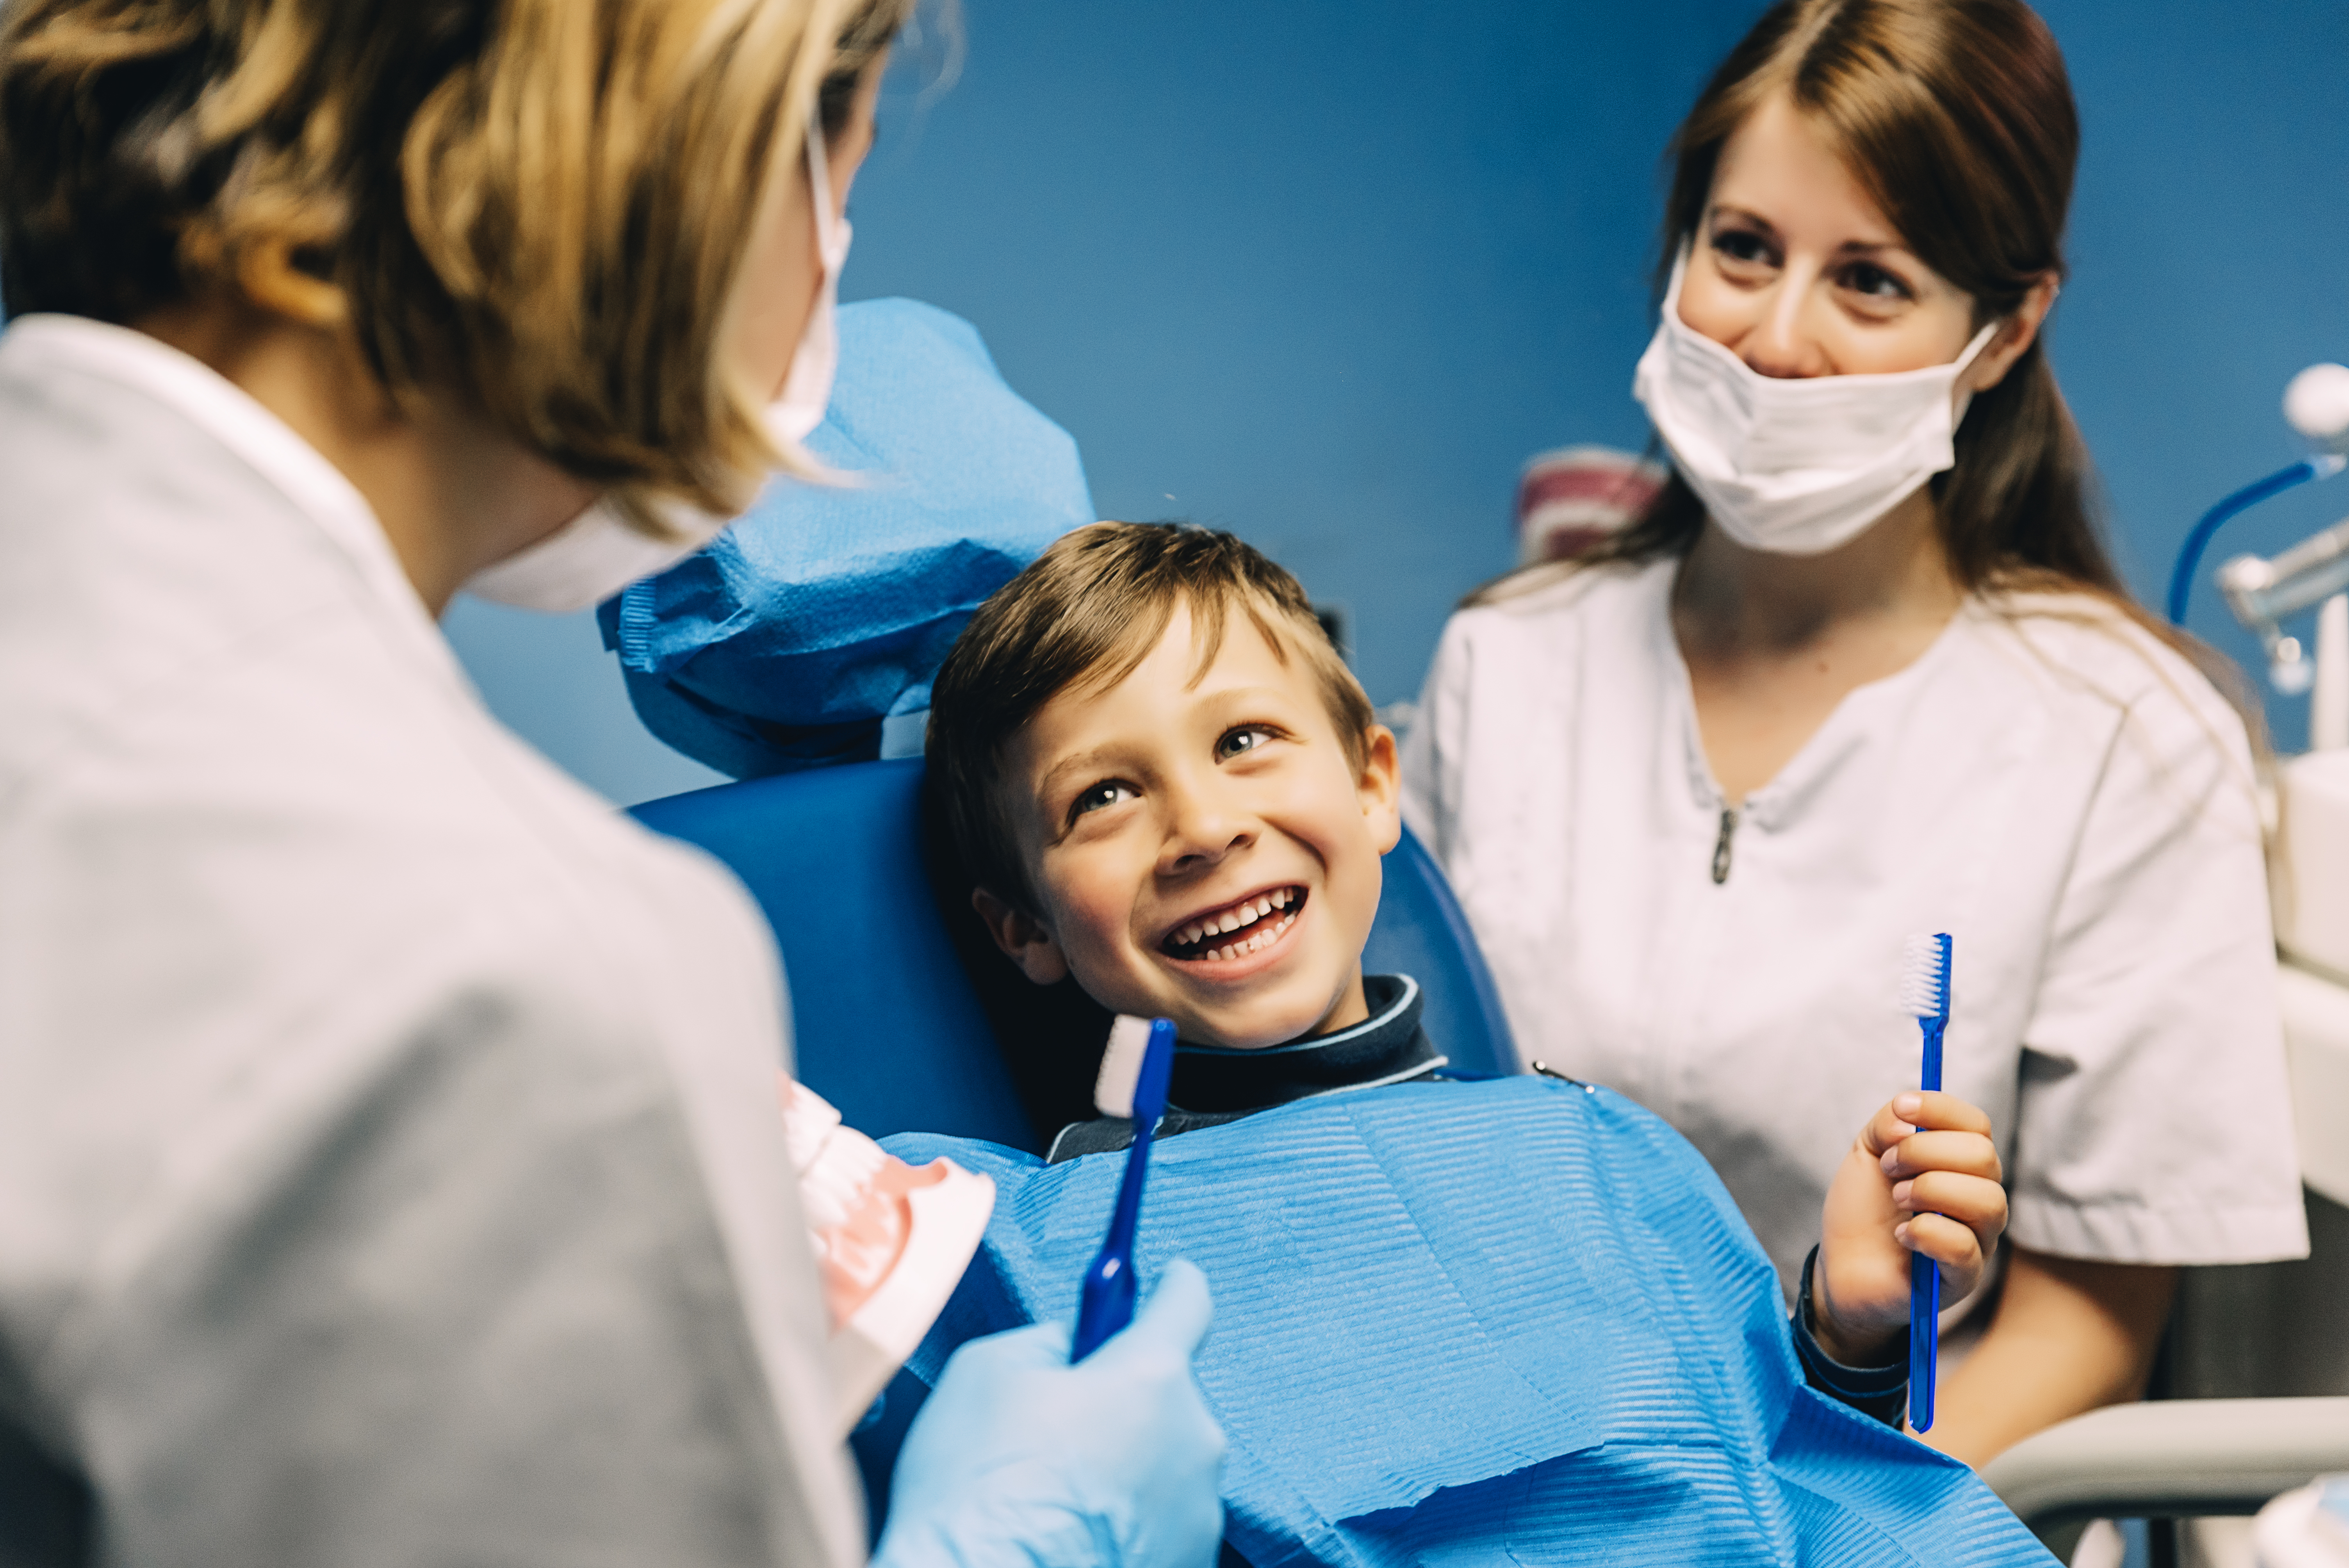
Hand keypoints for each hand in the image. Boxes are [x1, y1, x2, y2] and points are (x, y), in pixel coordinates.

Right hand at [873, 1258, 1226, 1567]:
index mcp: (1152, 1376)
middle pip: (1169, 1391)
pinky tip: (1074, 1528)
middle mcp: (1194, 1440)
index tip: (1169, 1280)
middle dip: (1125, 1395)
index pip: (1187, 1302)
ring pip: (1167, 1458)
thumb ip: (1048, 1341)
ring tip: (1058, 1491)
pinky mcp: (1189, 1560)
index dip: (1172, 1286)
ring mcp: (1198, 1510)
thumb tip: (1072, 1348)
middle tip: (1061, 1424)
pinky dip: (1127, 1515)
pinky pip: (1163, 1516)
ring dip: (1127, 1461)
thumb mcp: (987, 1370)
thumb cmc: (978, 1488)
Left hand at [1813, 1092, 2005, 1364]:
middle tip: (1888, 1167)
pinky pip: (1964, 1247)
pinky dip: (1925, 1233)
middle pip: (1983, 1157)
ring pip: (1986, 1201)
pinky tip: (1901, 1235)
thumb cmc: (1863, 1209)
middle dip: (1924, 1152)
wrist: (1842, 1268)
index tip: (1901, 1111)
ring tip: (1897, 1198)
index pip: (1977, 1125)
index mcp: (1961, 1165)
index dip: (1939, 1109)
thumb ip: (1888, 1123)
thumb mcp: (1866, 1152)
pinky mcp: (1964, 1277)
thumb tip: (1907, 1120)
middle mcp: (1980, 1199)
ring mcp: (1978, 1240)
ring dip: (1928, 1190)